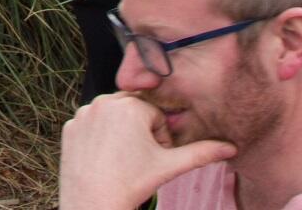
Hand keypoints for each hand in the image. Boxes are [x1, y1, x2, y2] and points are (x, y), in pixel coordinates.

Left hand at [59, 94, 235, 209]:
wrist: (93, 205)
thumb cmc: (132, 184)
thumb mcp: (170, 166)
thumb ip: (202, 153)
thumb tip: (231, 147)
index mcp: (130, 106)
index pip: (156, 115)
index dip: (160, 138)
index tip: (154, 157)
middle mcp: (103, 102)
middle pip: (134, 112)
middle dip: (141, 132)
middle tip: (138, 159)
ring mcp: (83, 113)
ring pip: (112, 117)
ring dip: (121, 133)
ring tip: (122, 159)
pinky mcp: (70, 126)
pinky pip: (91, 125)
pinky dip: (99, 138)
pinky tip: (104, 158)